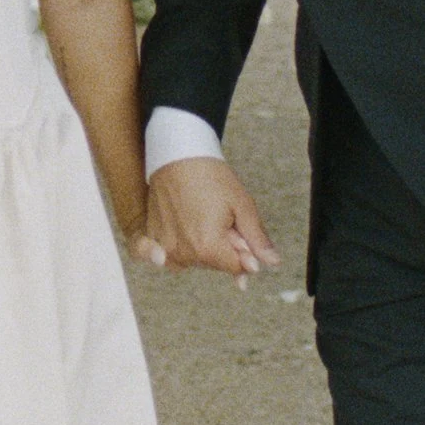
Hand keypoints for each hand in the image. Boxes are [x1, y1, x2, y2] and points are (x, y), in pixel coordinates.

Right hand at [141, 155, 279, 278]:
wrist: (178, 155)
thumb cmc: (211, 177)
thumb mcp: (242, 205)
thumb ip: (257, 239)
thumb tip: (272, 263)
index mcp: (208, 248)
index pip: (237, 268)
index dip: (243, 250)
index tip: (237, 228)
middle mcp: (184, 253)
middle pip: (215, 265)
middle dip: (223, 247)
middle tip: (219, 217)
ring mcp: (165, 248)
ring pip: (195, 261)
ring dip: (202, 247)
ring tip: (201, 217)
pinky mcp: (152, 239)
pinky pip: (168, 258)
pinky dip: (178, 251)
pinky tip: (183, 231)